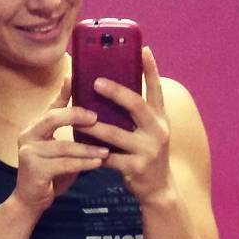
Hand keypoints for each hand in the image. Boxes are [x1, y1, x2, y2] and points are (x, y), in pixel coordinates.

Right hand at [13, 77, 108, 213]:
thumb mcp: (61, 149)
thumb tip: (96, 116)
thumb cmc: (50, 173)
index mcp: (35, 127)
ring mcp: (29, 152)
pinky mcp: (34, 170)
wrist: (30, 201)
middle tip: (96, 117)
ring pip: (63, 146)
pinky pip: (64, 164)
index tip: (77, 77)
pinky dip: (83, 164)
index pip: (52, 105)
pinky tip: (98, 163)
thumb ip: (71, 133)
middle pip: (53, 119)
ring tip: (106, 149)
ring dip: (87, 148)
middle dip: (76, 116)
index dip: (65, 92)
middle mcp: (28, 135)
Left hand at [85, 47, 172, 205]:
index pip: (156, 89)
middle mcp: (158, 131)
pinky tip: (80, 145)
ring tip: (78, 115)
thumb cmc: (148, 154)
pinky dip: (93, 150)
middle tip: (96, 82)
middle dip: (115, 92)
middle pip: (136, 105)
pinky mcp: (136, 168)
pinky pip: (109, 157)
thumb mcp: (151, 131)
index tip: (143, 48)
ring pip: (116, 133)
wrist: (159, 189)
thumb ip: (139, 113)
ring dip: (95, 124)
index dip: (151, 68)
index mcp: (161, 118)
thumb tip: (116, 88)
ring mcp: (148, 150)